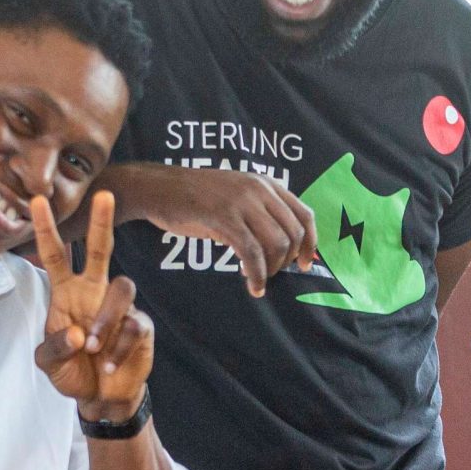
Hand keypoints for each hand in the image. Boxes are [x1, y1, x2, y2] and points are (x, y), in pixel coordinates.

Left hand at [32, 190, 153, 416]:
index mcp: (66, 293)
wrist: (102, 397)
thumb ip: (55, 347)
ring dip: (106, 320)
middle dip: (102, 223)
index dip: (46, 229)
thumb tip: (79, 333)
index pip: (55, 255)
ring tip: (94, 350)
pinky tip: (110, 366)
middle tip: (104, 195)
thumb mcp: (49, 364)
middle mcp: (93, 292)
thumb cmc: (72, 372)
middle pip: (100, 249)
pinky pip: (133, 325)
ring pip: (121, 288)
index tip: (38, 201)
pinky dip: (119, 349)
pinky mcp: (141, 324)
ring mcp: (120, 307)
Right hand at [105, 162, 316, 297]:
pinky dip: (257, 275)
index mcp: (266, 183)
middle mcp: (259, 189)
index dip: (310, 244)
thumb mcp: (237, 196)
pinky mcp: (224, 218)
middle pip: (293, 233)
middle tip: (272, 274)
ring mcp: (242, 202)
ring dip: (271, 269)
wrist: (160, 189)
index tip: (303, 265)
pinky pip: (252, 253)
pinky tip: (252, 286)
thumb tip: (283, 246)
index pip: (304, 215)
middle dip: (287, 261)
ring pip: (276, 244)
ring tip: (257, 278)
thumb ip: (260, 213)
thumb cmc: (197, 198)